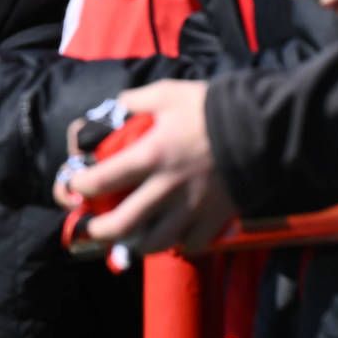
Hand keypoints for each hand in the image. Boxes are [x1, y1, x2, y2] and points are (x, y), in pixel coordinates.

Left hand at [53, 79, 229, 256]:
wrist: (262, 126)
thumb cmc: (211, 107)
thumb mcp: (167, 93)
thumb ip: (134, 103)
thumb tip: (115, 109)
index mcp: (151, 155)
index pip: (100, 180)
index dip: (79, 187)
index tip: (75, 187)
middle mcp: (166, 188)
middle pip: (121, 224)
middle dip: (98, 230)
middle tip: (92, 227)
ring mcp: (191, 208)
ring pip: (154, 243)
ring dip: (136, 243)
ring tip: (130, 237)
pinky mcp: (214, 219)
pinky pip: (190, 244)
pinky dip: (178, 244)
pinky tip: (173, 234)